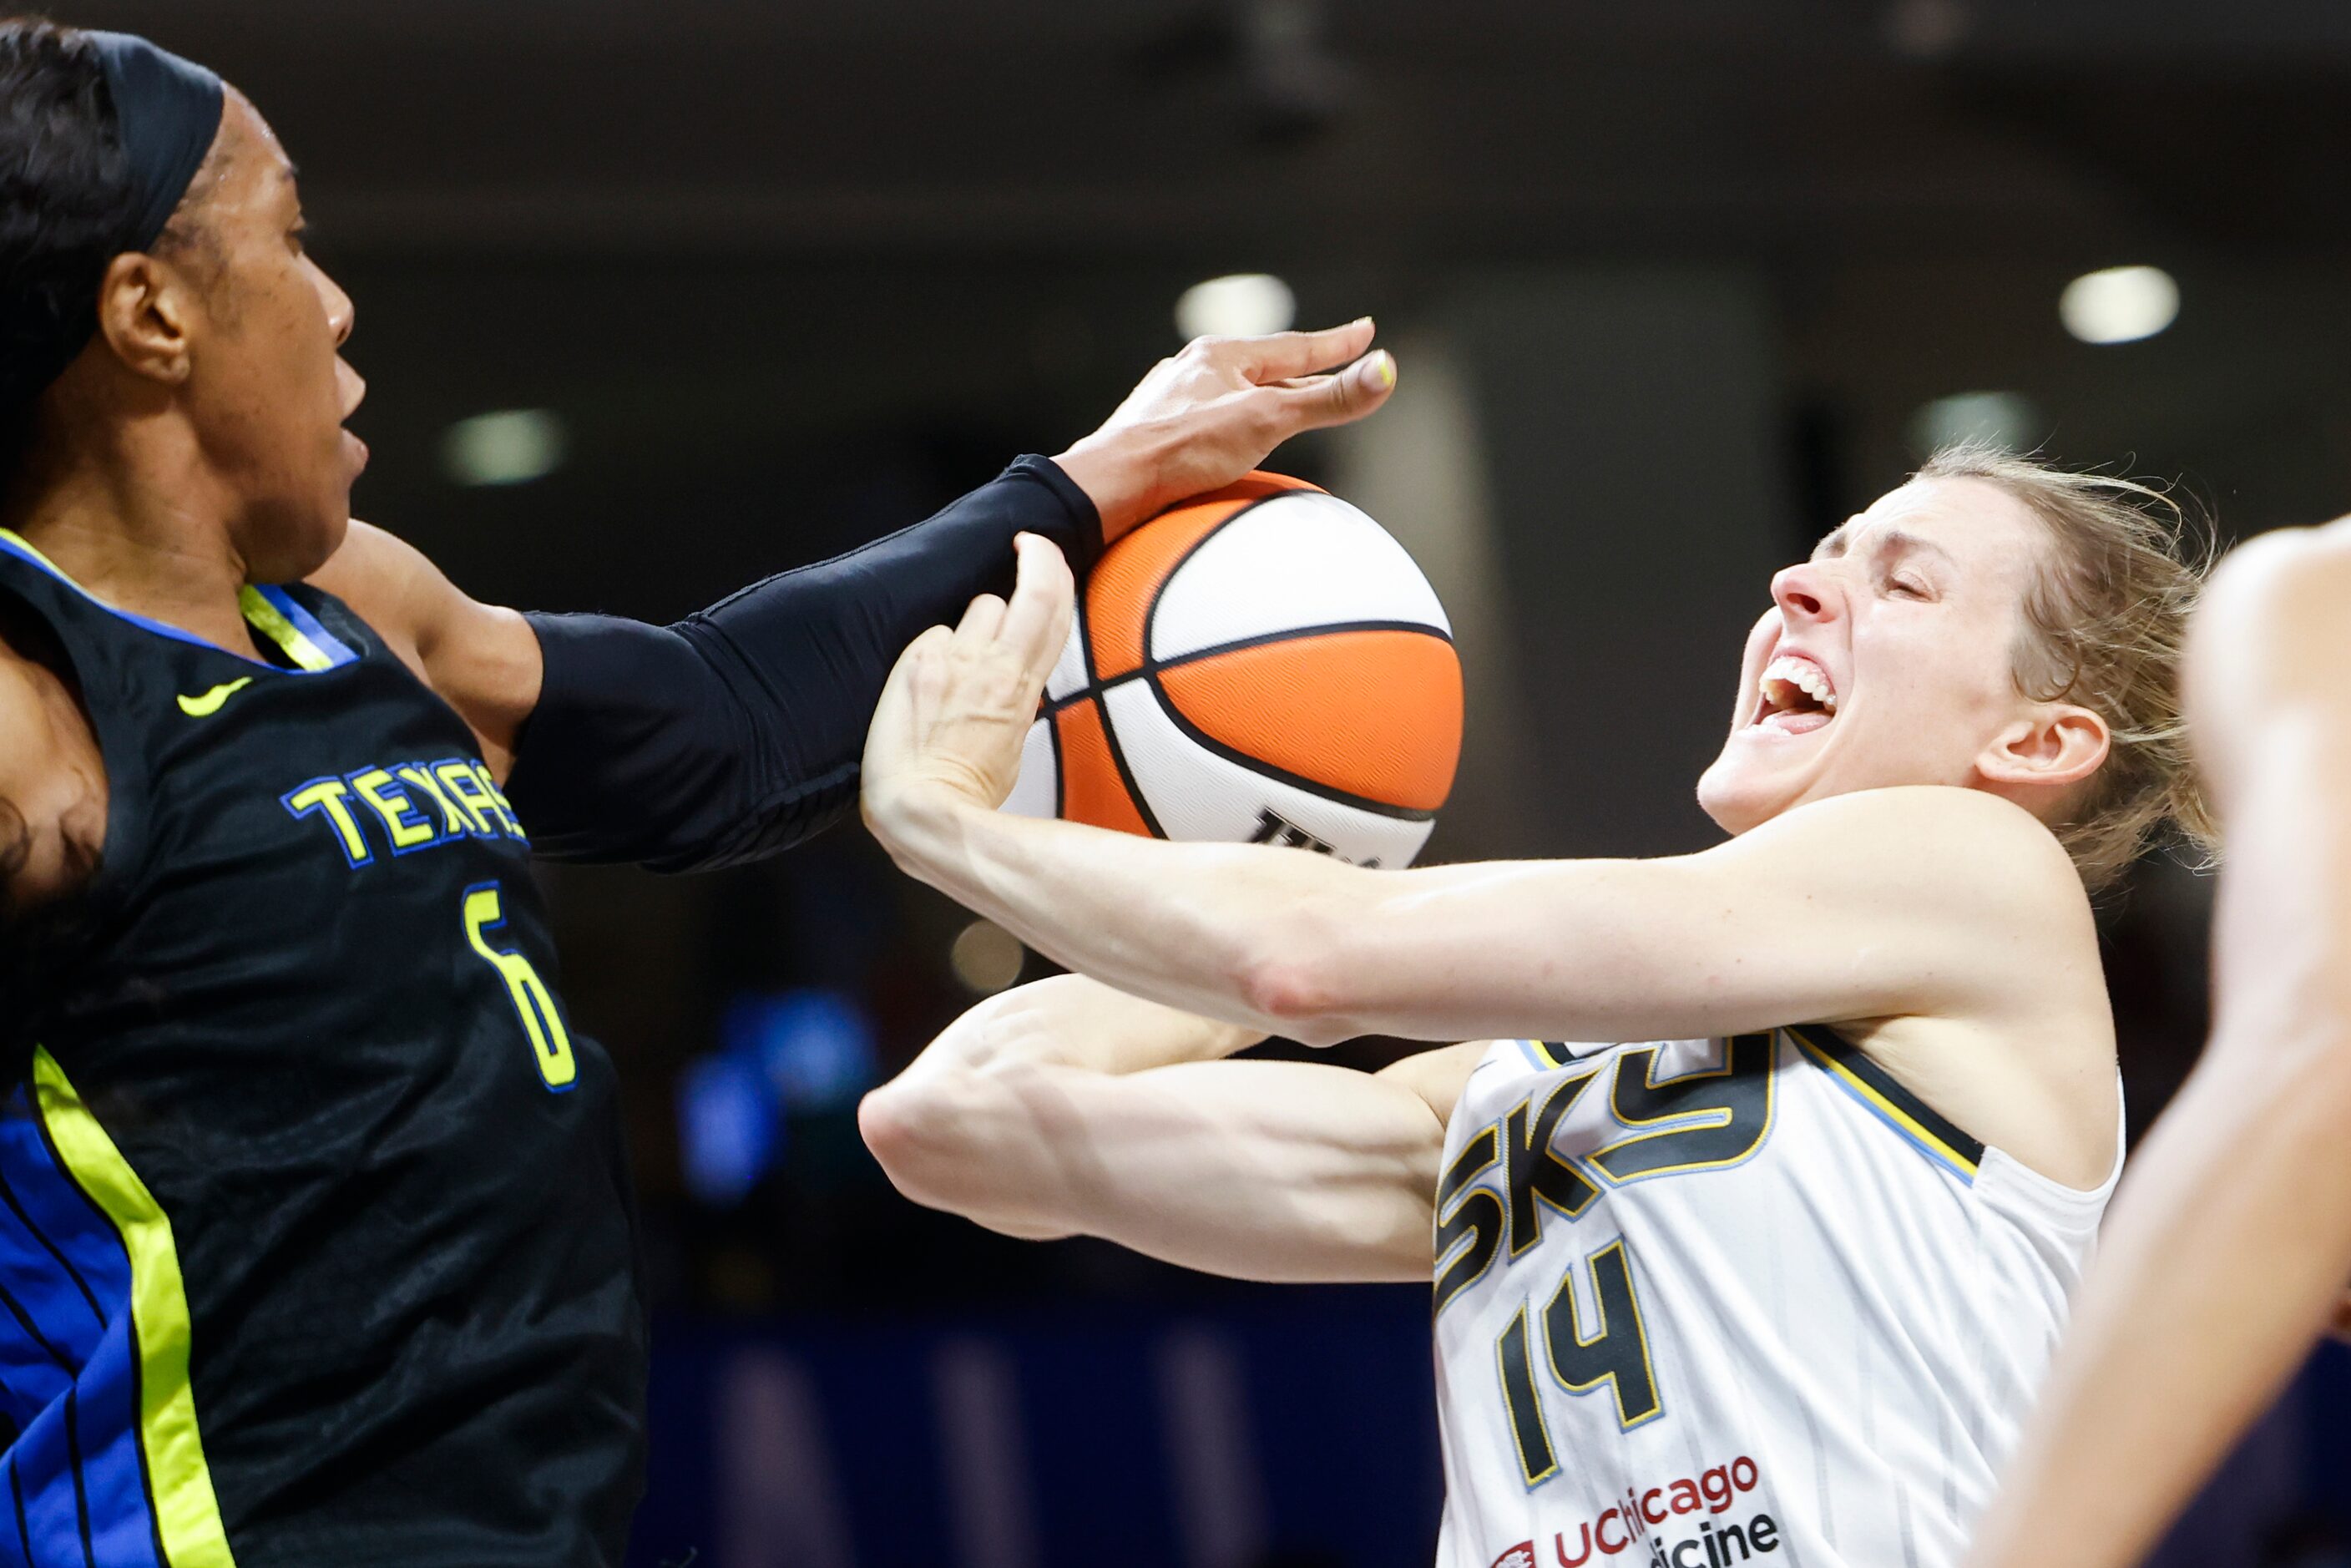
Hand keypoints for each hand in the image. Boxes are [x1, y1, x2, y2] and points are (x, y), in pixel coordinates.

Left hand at [862, 532, 1075, 849]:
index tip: (1041, 551)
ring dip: (976, 624)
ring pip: (979, 607)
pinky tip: (925, 684)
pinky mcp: (919, 664)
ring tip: (958, 664)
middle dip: (1033, 560)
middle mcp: (997, 665)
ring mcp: (957, 660)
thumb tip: (1010, 677)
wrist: (921, 808)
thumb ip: (1017, 697)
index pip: (1053, 608)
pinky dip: (934, 651)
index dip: (1052, 568)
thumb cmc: (969, 790)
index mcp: (1026, 689)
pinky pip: (933, 635)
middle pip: (1029, 590)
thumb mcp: (1013, 744)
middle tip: (1024, 548)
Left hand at [1055, 319, 1396, 538]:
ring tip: (1282, 402)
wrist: (1110, 485)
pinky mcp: (1152, 434)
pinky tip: (1221, 437)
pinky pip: (1203, 421)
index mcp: (1220, 356)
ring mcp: (1169, 402)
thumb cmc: (1184, 450)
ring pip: (1229, 396)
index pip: (1294, 347)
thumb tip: (1386, 372)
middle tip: (1333, 362)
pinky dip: (1228, 424)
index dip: (1336, 343)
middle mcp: (1192, 371)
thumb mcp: (1268, 421)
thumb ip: (1327, 400)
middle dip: (1301, 370)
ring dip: (1261, 399)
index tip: (1365, 330)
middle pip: (1262, 370)